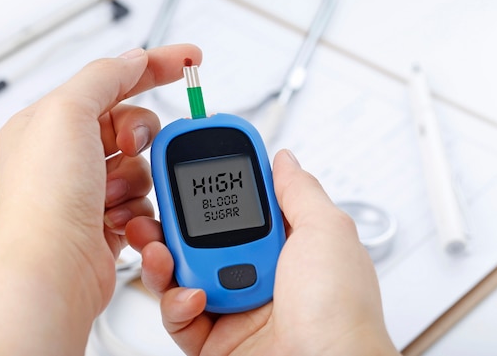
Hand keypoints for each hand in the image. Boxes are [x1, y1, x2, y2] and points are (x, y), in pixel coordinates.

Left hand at [0, 44, 201, 355]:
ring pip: (143, 164)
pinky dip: (138, 206)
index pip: (111, 80)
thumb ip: (104, 78)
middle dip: (140, 137)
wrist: (55, 273)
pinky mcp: (106, 217)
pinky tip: (117, 219)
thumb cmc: (45, 202)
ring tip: (112, 196)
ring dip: (136, 179)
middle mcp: (67, 154)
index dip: (154, 66)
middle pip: (131, 123)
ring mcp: (87, 188)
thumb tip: (134, 60)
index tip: (190, 61)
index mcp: (49, 122)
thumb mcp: (67, 114)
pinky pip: (144, 197)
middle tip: (129, 147)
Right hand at [127, 149, 399, 355]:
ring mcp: (236, 306)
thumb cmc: (340, 313)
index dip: (216, 183)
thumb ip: (299, 191)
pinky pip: (179, 315)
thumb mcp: (327, 232)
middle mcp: (261, 273)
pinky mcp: (214, 340)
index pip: (243, 204)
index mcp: (288, 245)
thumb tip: (283, 159)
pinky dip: (176, 303)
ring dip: (164, 258)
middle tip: (156, 207)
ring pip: (183, 273)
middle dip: (174, 220)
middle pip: (203, 237)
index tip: (190, 165)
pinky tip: (194, 297)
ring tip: (160, 249)